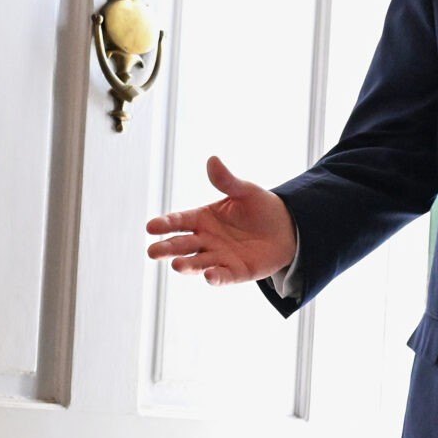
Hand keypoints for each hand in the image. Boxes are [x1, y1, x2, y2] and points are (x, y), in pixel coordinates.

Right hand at [145, 157, 297, 286]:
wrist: (286, 228)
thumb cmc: (260, 207)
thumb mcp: (245, 191)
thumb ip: (227, 180)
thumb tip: (213, 160)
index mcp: (203, 218)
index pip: (179, 221)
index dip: (165, 224)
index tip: (151, 227)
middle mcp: (206, 240)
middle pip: (182, 245)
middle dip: (167, 248)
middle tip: (152, 252)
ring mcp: (219, 257)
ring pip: (198, 263)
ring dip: (187, 265)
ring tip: (176, 265)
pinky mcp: (235, 272)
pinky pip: (223, 276)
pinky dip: (215, 277)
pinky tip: (207, 276)